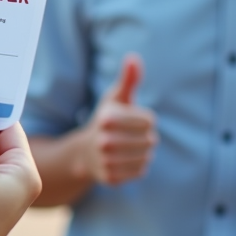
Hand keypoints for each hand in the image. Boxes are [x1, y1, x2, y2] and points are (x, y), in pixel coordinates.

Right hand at [77, 54, 156, 185]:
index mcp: (106, 118)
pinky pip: (141, 171)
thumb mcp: (116, 98)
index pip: (149, 121)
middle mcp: (104, 141)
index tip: (134, 120)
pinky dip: (139, 166)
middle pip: (150, 140)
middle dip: (146, 137)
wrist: (85, 153)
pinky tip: (127, 159)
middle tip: (132, 136)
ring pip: (147, 157)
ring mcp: (106, 161)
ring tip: (130, 147)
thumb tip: (133, 57)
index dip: (146, 120)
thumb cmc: (108, 120)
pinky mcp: (111, 178)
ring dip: (144, 152)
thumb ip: (128, 79)